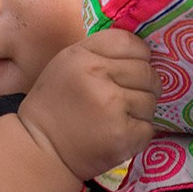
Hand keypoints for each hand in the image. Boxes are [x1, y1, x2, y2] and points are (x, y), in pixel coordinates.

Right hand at [17, 29, 159, 181]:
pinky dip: (138, 132)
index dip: (138, 55)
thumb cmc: (55, 104)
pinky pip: (148, 127)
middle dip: (143, 85)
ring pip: (151, 100)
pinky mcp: (123, 134)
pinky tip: (117, 133)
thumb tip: (142, 52)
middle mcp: (98, 76)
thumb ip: (100, 52)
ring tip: (117, 117)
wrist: (41, 149)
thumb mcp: (68, 64)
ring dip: (141, 110)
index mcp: (83, 55)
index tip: (130, 68)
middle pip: (147, 72)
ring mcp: (113, 106)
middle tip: (124, 97)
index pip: (131, 42)